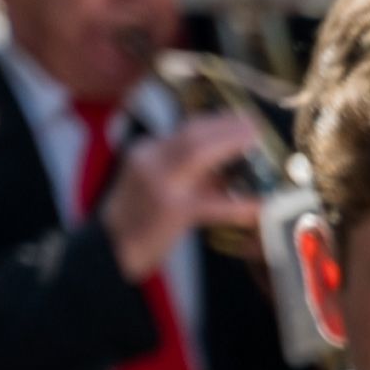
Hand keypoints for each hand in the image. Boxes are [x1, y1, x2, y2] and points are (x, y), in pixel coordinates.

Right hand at [100, 107, 270, 267]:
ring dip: (230, 145)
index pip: (186, 129)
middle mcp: (150, 160)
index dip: (217, 122)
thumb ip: (185, 171)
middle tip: (254, 125)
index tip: (241, 118)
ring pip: (198, 153)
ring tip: (257, 144)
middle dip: (227, 126)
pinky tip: (258, 206)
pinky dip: (237, 205)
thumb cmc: (138, 218)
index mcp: (146, 151)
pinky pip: (212, 204)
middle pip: (192, 134)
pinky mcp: (172, 211)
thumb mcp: (155, 182)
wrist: (111, 250)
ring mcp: (159, 183)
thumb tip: (228, 166)